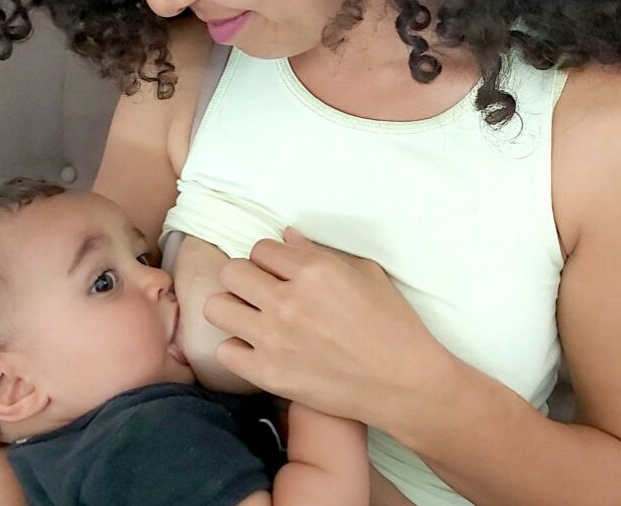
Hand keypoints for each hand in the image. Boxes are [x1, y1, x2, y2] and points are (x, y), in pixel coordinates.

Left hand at [204, 228, 459, 437]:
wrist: (404, 384)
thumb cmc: (393, 324)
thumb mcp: (367, 274)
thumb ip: (320, 252)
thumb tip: (286, 236)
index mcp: (313, 271)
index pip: (261, 249)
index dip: (270, 260)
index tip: (279, 273)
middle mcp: (287, 301)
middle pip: (231, 272)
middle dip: (245, 278)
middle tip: (261, 292)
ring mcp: (273, 339)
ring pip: (216, 307)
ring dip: (232, 308)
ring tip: (251, 317)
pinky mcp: (268, 373)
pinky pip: (225, 350)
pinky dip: (237, 348)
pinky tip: (257, 348)